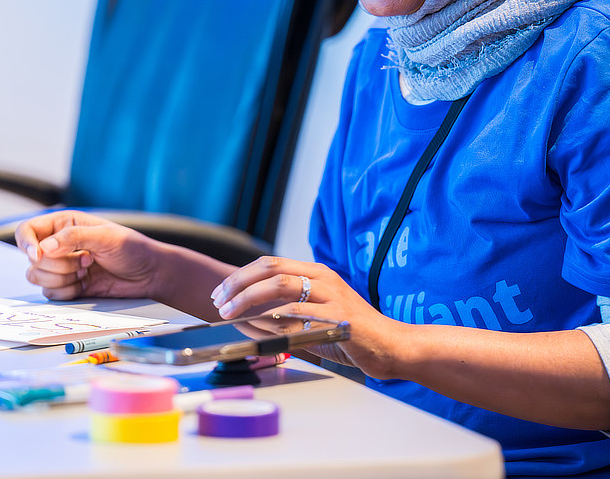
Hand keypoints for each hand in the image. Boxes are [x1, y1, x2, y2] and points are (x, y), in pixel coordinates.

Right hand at [15, 210, 160, 300]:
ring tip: (87, 270)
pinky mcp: (68, 286)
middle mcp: (58, 245)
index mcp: (64, 224)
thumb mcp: (105, 237)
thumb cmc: (132, 249)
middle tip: (86, 260)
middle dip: (58, 264)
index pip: (27, 231)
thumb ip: (73, 238)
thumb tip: (43, 248)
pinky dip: (66, 292)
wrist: (149, 275)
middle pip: (32, 259)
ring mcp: (62, 267)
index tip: (38, 255)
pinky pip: (50, 293)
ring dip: (62, 278)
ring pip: (37, 277)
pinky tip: (86, 285)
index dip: (26, 243)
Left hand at [209, 256, 407, 378]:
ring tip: (230, 314)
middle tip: (220, 301)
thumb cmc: (351, 334)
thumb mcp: (317, 314)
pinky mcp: (338, 316)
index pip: (270, 263)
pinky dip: (273, 318)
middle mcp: (323, 277)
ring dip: (249, 299)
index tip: (221, 292)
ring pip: (281, 285)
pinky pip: (297, 313)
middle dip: (239, 283)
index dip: (241, 275)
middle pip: (271, 268)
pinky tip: (257, 326)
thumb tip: (250, 317)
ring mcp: (331, 295)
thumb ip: (289, 311)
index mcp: (316, 272)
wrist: (389, 345)